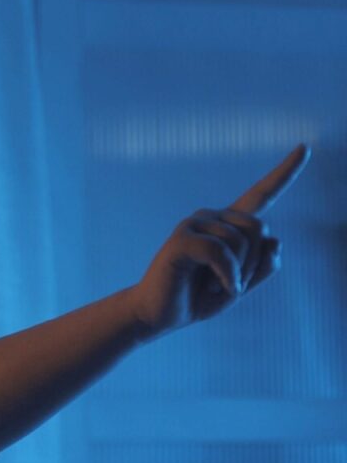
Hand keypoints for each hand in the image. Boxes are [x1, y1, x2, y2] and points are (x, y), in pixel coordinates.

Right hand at [127, 144, 309, 338]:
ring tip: (216, 288)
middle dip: (254, 263)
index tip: (305, 148)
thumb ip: (264, 266)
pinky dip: (227, 276)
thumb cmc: (197, 298)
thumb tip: (274, 239)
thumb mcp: (241, 285)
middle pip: (259, 227)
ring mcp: (193, 224)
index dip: (285, 172)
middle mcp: (212, 218)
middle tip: (234, 286)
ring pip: (241, 241)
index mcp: (229, 225)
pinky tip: (218, 289)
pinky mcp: (181, 239)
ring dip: (239, 274)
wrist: (157, 314)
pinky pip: (220, 252)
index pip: (262, 194)